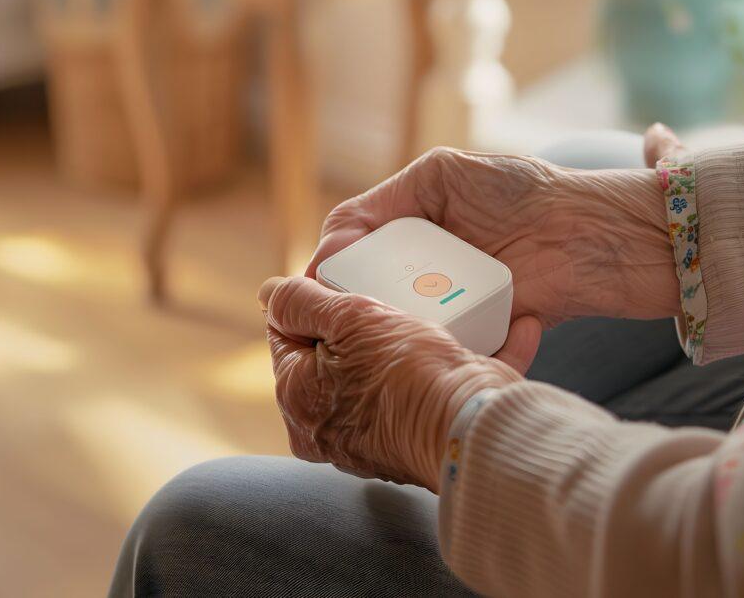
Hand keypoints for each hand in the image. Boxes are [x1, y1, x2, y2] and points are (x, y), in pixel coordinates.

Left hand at [258, 276, 538, 491]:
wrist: (476, 426)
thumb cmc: (414, 372)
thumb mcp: (350, 318)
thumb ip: (301, 300)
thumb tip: (267, 292)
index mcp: (295, 398)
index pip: (286, 331)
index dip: (317, 301)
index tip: (353, 293)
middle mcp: (320, 432)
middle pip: (327, 356)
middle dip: (355, 329)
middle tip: (388, 314)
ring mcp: (362, 446)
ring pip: (365, 376)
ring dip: (386, 352)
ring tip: (417, 336)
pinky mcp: (402, 451)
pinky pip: (399, 400)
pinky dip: (412, 381)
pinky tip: (434, 364)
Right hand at [307, 147, 677, 327]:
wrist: (589, 233)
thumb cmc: (524, 191)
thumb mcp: (443, 175)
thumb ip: (388, 200)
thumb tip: (334, 239)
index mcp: (412, 223)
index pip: (351, 243)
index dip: (332, 260)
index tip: (322, 275)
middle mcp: (424, 263)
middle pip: (364, 286)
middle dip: (348, 296)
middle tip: (338, 307)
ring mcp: (447, 298)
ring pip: (393, 318)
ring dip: (381, 320)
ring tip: (375, 322)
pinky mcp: (473, 331)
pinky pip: (434, 340)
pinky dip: (422, 339)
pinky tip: (413, 334)